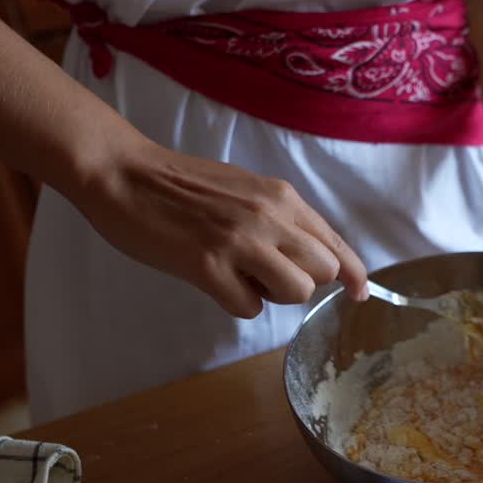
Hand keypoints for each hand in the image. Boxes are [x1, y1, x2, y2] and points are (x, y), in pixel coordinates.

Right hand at [70, 132, 367, 318]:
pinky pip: (250, 308)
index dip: (353, 273)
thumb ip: (279, 218)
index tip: (359, 292)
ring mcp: (240, 241)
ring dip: (272, 296)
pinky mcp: (208, 266)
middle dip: (302, 282)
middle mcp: (269, 216)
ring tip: (239, 277)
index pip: (334, 242)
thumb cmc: (181, 185)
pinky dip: (236, 303)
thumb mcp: (246, 190)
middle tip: (266, 274)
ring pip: (295, 292)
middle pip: (323, 272)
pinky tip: (213, 282)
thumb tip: (307, 257)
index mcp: (280, 197)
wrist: (123, 174)